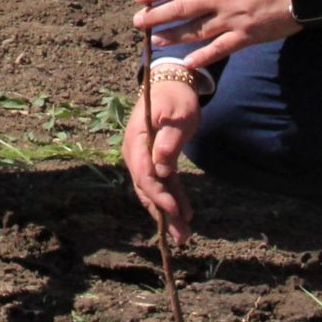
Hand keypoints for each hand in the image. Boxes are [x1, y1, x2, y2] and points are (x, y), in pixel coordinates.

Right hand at [122, 76, 201, 242]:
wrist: (173, 84)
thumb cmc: (175, 97)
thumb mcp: (177, 114)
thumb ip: (169, 139)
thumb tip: (162, 167)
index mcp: (137, 139)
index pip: (144, 174)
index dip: (158, 194)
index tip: (173, 211)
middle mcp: (135, 152)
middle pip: (147, 187)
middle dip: (163, 213)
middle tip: (181, 237)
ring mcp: (144, 157)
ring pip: (154, 190)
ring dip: (168, 213)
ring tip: (184, 236)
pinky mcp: (156, 160)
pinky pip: (163, 183)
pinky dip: (173, 199)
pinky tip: (185, 215)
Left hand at [130, 0, 300, 72]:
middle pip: (181, 8)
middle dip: (157, 15)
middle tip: (137, 22)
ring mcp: (232, 19)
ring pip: (196, 30)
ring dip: (173, 36)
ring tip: (154, 41)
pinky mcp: (246, 36)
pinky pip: (220, 49)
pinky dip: (203, 57)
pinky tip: (188, 63)